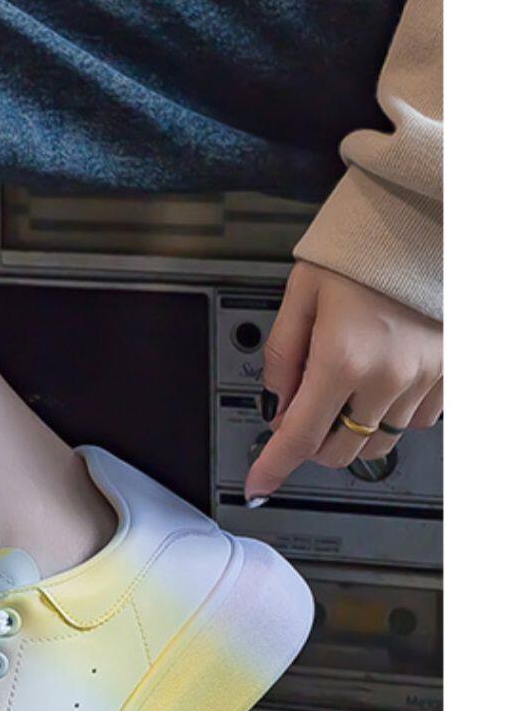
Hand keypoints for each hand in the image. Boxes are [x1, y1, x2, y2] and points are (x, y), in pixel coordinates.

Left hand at [245, 263, 441, 502]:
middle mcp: (388, 375)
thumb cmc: (361, 252)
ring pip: (381, 439)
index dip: (274, 465)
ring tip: (347, 386)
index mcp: (343, 356)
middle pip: (343, 450)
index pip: (301, 434)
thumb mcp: (300, 295)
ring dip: (355, 428)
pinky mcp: (451, 374)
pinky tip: (382, 381)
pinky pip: (419, 420)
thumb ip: (282, 355)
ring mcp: (425, 378)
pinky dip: (393, 413)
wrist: (418, 225)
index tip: (259, 485)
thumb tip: (277, 404)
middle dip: (314, 444)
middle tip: (304, 413)